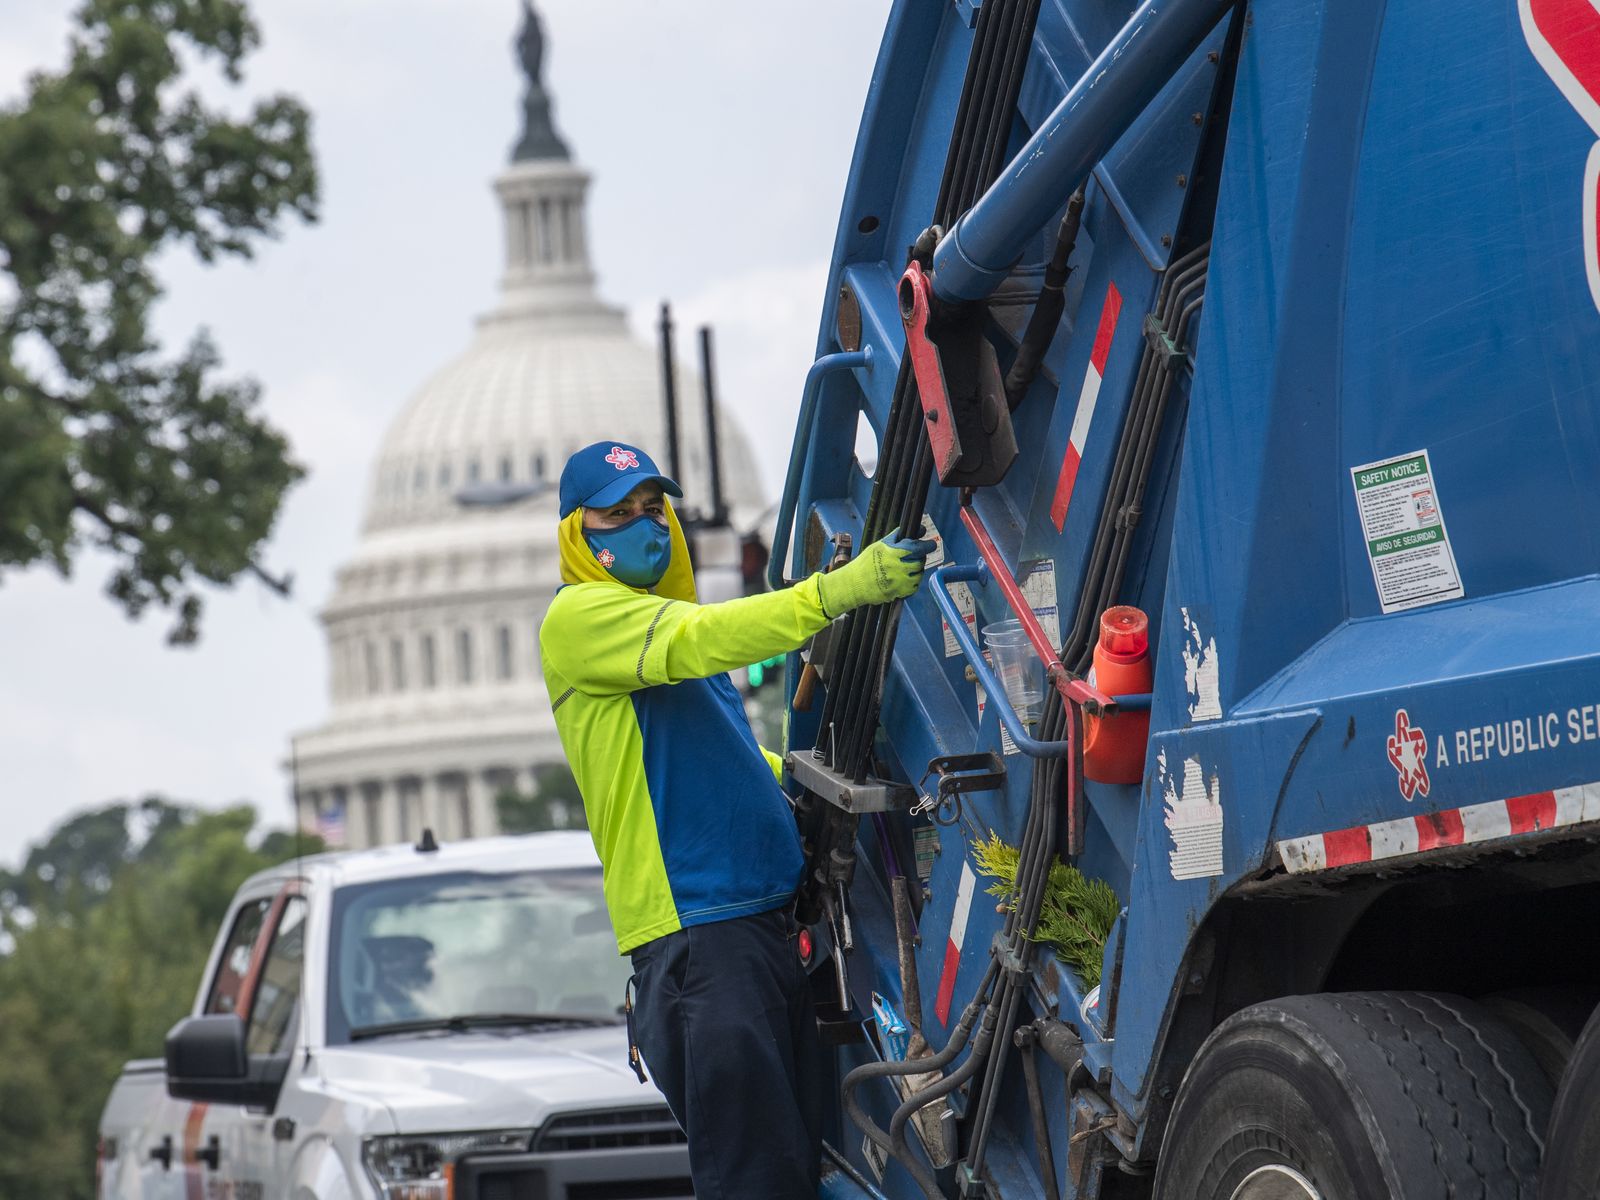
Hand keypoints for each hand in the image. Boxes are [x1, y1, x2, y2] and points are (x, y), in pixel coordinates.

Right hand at [816, 527, 937, 616]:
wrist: (855, 584)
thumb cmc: (866, 562)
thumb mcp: (880, 545)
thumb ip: (898, 537)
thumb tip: (918, 530)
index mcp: (894, 553)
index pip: (917, 548)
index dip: (927, 545)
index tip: (931, 544)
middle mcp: (899, 568)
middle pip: (920, 561)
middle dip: (920, 557)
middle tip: (917, 556)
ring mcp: (900, 582)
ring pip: (919, 574)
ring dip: (917, 569)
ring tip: (908, 567)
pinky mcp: (899, 593)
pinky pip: (914, 587)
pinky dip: (912, 581)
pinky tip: (905, 577)